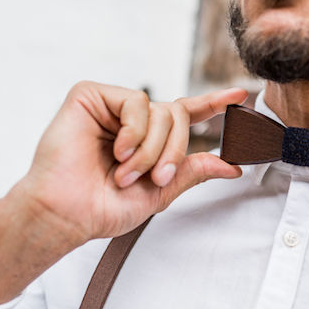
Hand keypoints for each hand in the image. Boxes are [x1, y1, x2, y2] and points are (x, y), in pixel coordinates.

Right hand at [17, 81, 247, 245]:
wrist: (67, 214)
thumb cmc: (103, 207)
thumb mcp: (160, 192)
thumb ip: (193, 172)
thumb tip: (233, 166)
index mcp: (148, 140)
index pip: (186, 116)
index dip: (213, 104)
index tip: (241, 95)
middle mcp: (132, 120)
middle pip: (178, 115)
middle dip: (174, 151)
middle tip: (156, 178)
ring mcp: (112, 107)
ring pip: (161, 110)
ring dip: (152, 149)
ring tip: (127, 172)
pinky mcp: (91, 95)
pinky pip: (136, 101)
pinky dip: (134, 132)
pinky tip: (118, 151)